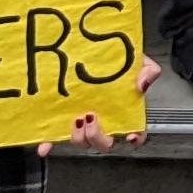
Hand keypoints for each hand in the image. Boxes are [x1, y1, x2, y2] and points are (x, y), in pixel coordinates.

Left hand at [46, 54, 166, 153]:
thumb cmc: (118, 59)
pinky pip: (56, 137)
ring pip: (82, 142)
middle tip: (92, 118)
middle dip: (97, 138)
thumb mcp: (138, 60)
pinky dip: (50, 144)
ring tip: (76, 119)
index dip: (135, 139)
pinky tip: (44, 147)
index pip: (135, 132)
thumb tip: (142, 84)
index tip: (130, 136)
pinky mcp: (64, 119)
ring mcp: (83, 121)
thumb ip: (148, 70)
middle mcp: (104, 121)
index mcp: (124, 111)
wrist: (93, 44)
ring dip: (79, 138)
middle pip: (104, 144)